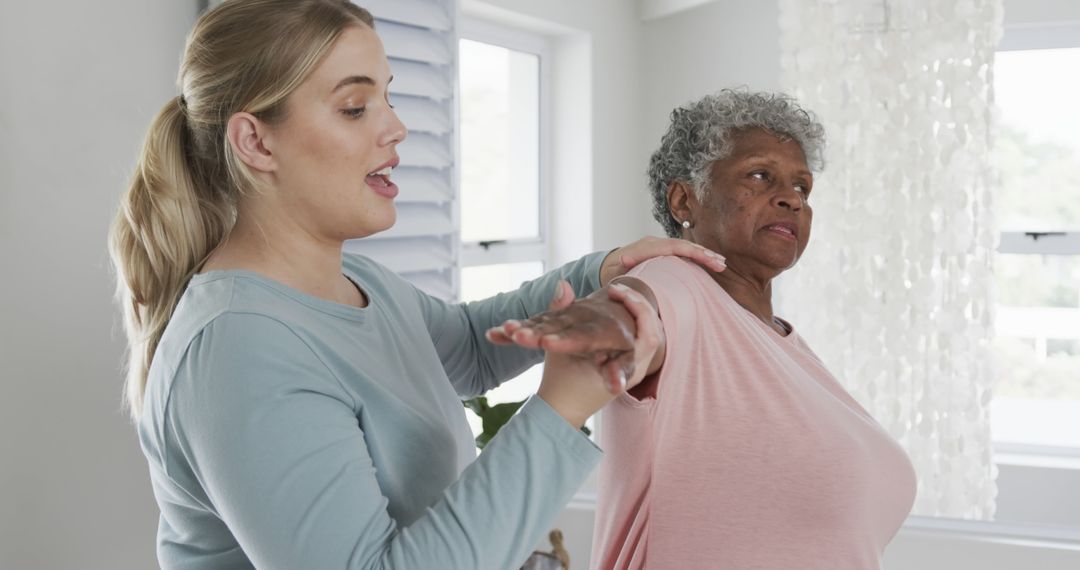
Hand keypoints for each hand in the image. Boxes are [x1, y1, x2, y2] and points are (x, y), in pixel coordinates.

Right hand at [533, 283, 662, 426]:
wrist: (561, 410)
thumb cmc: (560, 383)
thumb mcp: (558, 347)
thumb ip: (559, 314)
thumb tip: (562, 284)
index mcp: (626, 372)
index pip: (648, 336)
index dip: (638, 308)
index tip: (616, 292)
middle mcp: (636, 372)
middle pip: (653, 332)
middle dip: (638, 305)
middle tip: (616, 289)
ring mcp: (634, 371)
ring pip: (648, 335)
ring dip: (637, 313)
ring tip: (618, 295)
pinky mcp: (628, 368)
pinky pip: (639, 341)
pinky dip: (633, 323)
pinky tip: (618, 310)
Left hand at [599, 236, 724, 284]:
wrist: (607, 266)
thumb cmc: (612, 273)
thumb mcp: (614, 271)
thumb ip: (621, 266)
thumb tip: (625, 259)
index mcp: (646, 247)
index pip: (673, 247)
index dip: (691, 252)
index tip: (707, 259)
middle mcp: (654, 242)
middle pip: (683, 245)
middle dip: (703, 254)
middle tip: (720, 264)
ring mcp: (659, 246)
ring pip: (685, 247)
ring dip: (703, 254)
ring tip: (721, 264)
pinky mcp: (662, 252)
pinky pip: (682, 252)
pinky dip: (696, 257)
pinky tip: (710, 263)